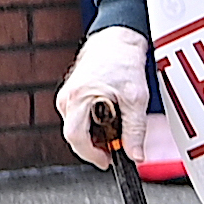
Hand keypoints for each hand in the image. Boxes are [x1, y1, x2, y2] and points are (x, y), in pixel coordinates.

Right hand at [55, 26, 149, 171]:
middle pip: (75, 135)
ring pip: (77, 128)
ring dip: (96, 136)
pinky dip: (94, 125)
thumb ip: (135, 129)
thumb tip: (136, 156)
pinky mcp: (72, 96)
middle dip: (95, 147)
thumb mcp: (136, 99)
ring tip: (118, 129)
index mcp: (78, 98)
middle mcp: (67, 99)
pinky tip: (111, 120)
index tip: (108, 162)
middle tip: (116, 150)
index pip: (76, 137)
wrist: (115, 41)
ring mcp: (67, 97)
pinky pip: (79, 118)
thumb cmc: (124, 64)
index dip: (91, 154)